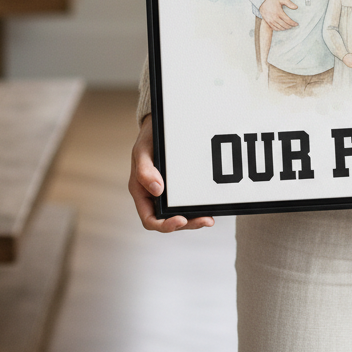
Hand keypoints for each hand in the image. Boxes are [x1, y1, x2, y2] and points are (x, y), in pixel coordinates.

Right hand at [129, 115, 213, 231]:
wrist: (160, 126)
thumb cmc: (148, 139)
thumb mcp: (142, 152)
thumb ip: (145, 171)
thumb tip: (157, 190)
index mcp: (142, 193)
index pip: (150, 219)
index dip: (164, 225)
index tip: (180, 220)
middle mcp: (155, 197)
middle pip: (169, 220)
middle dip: (187, 224)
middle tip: (205, 220)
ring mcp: (168, 192)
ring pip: (180, 213)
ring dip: (194, 218)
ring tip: (209, 219)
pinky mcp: (180, 186)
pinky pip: (187, 201)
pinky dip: (197, 206)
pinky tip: (209, 206)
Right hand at [259, 0, 298, 30]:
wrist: (262, 1)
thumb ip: (289, 3)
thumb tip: (296, 7)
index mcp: (279, 12)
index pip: (288, 20)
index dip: (293, 23)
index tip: (296, 24)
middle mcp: (274, 18)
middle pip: (284, 25)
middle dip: (290, 26)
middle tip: (293, 26)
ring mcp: (270, 20)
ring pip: (280, 28)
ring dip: (285, 28)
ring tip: (288, 27)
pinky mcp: (267, 22)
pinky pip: (274, 28)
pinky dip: (279, 29)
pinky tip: (282, 28)